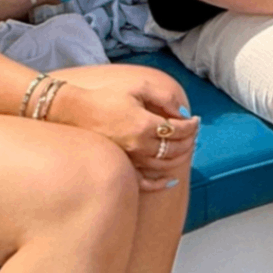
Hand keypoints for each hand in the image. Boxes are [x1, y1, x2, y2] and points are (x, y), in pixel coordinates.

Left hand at [0, 0, 63, 27]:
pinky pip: (36, 12)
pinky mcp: (22, 11)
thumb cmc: (0, 8)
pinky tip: (42, 23)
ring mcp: (24, 1)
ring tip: (54, 16)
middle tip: (63, 7)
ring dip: (49, 9)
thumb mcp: (27, 1)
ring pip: (42, 2)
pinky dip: (42, 16)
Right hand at [51, 72, 198, 192]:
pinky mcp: (122, 165)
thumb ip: (164, 97)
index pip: (179, 130)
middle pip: (176, 149)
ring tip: (186, 146)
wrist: (77, 112)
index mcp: (145, 124)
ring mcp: (131, 158)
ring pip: (165, 165)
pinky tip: (170, 180)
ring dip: (181, 157)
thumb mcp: (138, 88)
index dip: (192, 125)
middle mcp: (139, 145)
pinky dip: (160, 183)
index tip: (195, 120)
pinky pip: (144, 182)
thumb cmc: (108, 97)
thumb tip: (184, 112)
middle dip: (190, 140)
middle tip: (193, 132)